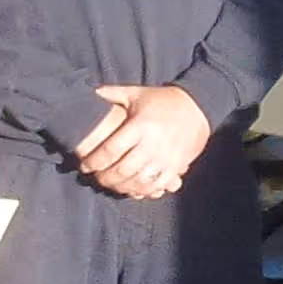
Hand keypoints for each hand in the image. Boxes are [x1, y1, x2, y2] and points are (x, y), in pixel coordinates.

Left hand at [77, 84, 211, 198]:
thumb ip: (113, 93)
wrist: (197, 107)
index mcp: (140, 126)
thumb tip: (91, 92)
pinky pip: (157, 185)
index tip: (85, 166)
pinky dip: (143, 191)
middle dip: (105, 178)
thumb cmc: (162, 101)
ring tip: (111, 185)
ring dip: (122, 187)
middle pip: (122, 170)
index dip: (94, 161)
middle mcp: (153, 143)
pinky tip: (133, 189)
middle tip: (96, 178)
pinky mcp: (177, 166)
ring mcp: (166, 157)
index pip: (111, 150)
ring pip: (138, 181)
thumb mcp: (137, 93)